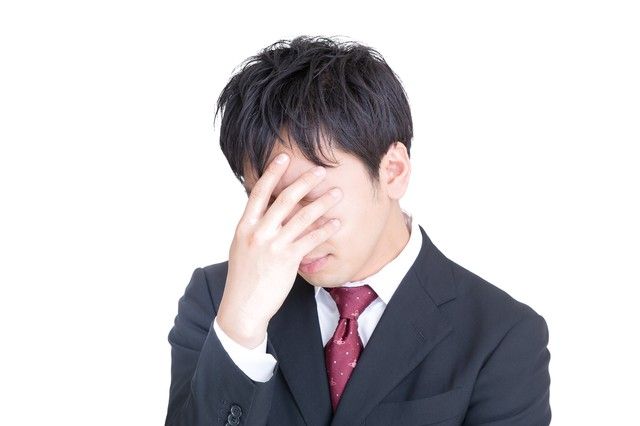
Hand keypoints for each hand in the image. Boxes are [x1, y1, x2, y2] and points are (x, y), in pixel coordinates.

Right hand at [217, 153, 342, 348]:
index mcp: (245, 226)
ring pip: (301, 218)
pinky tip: (336, 224)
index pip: (258, 193)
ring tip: (336, 194)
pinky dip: (324, 230)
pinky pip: (310, 240)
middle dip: (304, 182)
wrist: (242, 306)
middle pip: (283, 200)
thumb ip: (254, 229)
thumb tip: (266, 212)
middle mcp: (258, 232)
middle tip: (320, 171)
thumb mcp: (242, 247)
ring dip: (321, 203)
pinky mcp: (287, 260)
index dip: (272, 173)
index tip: (283, 158)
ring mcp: (273, 246)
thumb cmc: (244, 278)